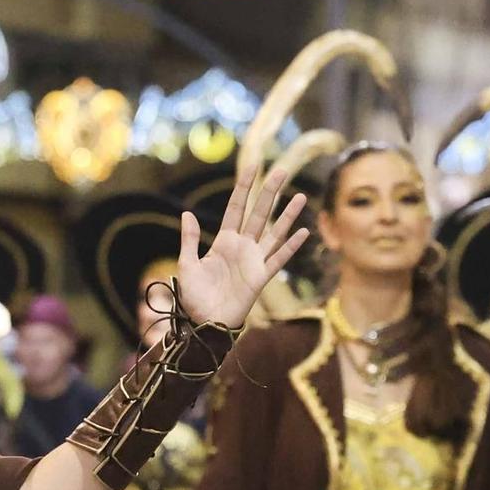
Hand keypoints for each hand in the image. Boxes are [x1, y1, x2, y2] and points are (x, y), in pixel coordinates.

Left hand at [174, 163, 309, 327]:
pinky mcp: (261, 277)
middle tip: (281, 171)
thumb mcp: (187, 265)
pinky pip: (279, 258)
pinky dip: (290, 246)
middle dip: (270, 192)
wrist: (204, 321)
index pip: (236, 208)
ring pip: (274, 232)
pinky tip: (302, 232)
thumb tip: (187, 214)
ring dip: (287, 215)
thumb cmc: (194, 296)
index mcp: (223, 241)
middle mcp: (242, 247)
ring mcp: (254, 260)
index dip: (244, 188)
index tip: (252, 167)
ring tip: (300, 196)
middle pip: (258, 213)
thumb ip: (190, 240)